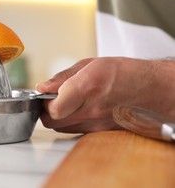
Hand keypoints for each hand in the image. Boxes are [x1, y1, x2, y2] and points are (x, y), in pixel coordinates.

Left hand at [36, 57, 174, 132]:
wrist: (153, 90)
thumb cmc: (125, 73)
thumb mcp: (90, 64)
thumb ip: (63, 77)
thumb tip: (43, 87)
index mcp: (87, 87)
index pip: (53, 108)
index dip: (44, 102)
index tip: (45, 94)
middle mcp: (92, 110)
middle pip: (53, 122)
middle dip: (47, 111)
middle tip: (52, 99)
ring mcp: (97, 124)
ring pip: (62, 128)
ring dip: (58, 117)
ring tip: (67, 102)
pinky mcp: (101, 132)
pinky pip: (76, 130)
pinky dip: (71, 121)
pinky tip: (78, 109)